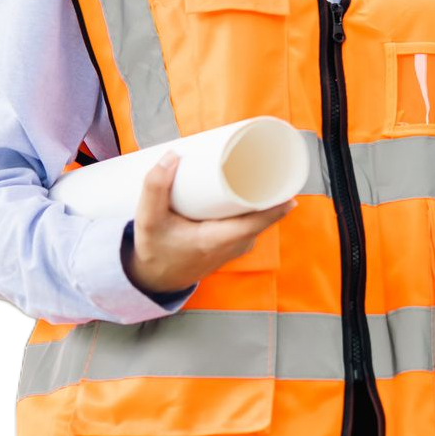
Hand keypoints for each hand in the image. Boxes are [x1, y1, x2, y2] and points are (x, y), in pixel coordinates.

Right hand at [123, 152, 296, 293]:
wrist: (155, 279)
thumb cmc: (154, 251)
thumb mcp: (147, 220)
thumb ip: (155, 187)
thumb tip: (172, 156)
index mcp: (215, 241)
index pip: (255, 223)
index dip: (275, 206)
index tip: (287, 185)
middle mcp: (232, 246)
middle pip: (262, 215)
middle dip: (269, 188)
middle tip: (269, 158)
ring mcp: (235, 246)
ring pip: (259, 217)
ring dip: (261, 194)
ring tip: (259, 165)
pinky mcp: (234, 243)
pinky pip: (253, 221)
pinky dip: (254, 204)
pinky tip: (252, 186)